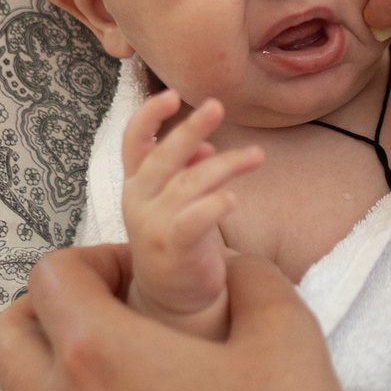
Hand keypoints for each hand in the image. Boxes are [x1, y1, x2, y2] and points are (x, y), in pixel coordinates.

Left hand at [0, 245, 360, 390]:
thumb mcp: (290, 336)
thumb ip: (254, 280)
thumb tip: (233, 264)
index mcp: (101, 354)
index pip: (50, 276)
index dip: (95, 258)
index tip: (142, 274)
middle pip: (3, 337)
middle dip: (44, 309)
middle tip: (107, 313)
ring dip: (40, 371)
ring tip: (104, 370)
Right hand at [121, 91, 262, 336]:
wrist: (173, 297)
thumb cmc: (179, 236)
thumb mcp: (177, 199)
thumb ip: (186, 170)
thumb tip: (207, 146)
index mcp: (138, 182)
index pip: (134, 141)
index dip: (149, 115)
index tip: (172, 94)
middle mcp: (139, 200)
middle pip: (163, 157)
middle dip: (190, 129)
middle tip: (217, 106)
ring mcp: (153, 226)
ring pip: (187, 185)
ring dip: (224, 165)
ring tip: (256, 155)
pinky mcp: (174, 250)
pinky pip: (193, 222)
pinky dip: (213, 206)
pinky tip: (233, 198)